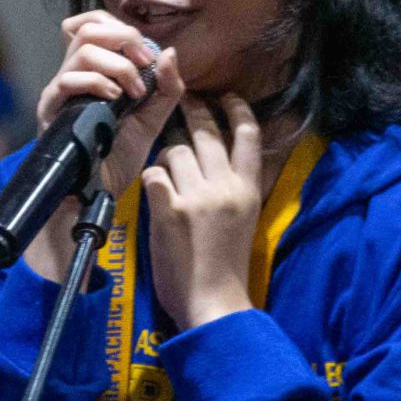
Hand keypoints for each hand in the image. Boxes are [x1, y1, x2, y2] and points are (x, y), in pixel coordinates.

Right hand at [22, 12, 182, 281]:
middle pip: (88, 26)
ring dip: (118, 65)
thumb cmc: (120, 154)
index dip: (125, 29)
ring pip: (82, 49)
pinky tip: (114, 100)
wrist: (100, 190)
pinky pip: (67, 80)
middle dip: (124, 38)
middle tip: (144, 65)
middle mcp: (73, 73)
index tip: (149, 56)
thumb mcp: (154, 116)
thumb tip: (169, 52)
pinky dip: (97, 82)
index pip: (97, 23)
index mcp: (95, 69)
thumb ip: (167, 86)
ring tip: (134, 91)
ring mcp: (59, 90)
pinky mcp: (50, 109)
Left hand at [139, 96, 263, 329]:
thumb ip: (235, 189)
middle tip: (183, 100)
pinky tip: (154, 195)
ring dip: (167, 157)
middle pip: (207, 132)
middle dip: (193, 111)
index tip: (225, 97)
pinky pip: (154, 174)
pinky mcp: (170, 209)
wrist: (214, 303)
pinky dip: (151, 181)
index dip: (236, 109)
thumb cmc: (226, 267)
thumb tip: (221, 162)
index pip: (248, 135)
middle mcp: (225, 186)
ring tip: (166, 171)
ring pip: (175, 150)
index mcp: (249, 189)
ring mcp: (197, 196)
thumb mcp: (245, 220)